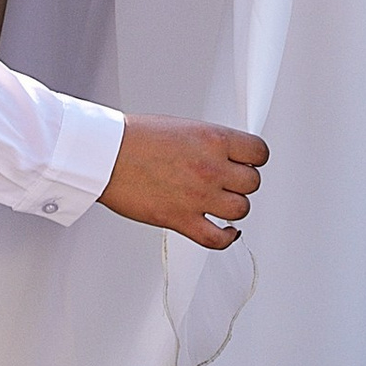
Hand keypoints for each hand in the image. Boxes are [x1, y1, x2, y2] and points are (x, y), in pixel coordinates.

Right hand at [100, 117, 268, 250]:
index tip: (247, 162)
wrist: (106, 155)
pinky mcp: (181, 220)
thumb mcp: (183, 127)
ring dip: (233, 207)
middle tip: (229, 182)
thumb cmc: (135, 137)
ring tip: (220, 202)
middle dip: (242, 183)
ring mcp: (198, 196)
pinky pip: (217, 239)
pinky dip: (226, 238)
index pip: (258, 152)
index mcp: (213, 139)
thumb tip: (225, 155)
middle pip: (252, 183)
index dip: (254, 159)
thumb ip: (209, 142)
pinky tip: (226, 232)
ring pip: (240, 210)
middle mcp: (210, 168)